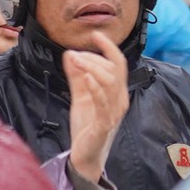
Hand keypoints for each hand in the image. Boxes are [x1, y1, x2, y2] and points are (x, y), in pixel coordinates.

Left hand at [64, 32, 129, 184]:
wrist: (85, 155)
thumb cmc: (86, 126)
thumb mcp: (79, 96)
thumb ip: (76, 76)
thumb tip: (69, 54)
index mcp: (116, 91)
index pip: (118, 63)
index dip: (108, 47)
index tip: (95, 34)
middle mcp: (120, 99)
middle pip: (114, 70)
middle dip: (93, 58)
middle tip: (74, 54)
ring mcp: (114, 112)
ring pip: (110, 82)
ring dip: (92, 67)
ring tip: (77, 61)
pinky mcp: (105, 124)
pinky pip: (103, 103)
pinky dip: (95, 88)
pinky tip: (86, 78)